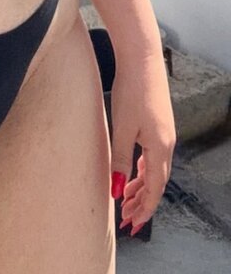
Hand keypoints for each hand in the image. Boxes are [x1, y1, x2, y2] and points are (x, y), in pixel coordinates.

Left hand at [109, 48, 176, 234]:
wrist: (142, 59)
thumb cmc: (132, 90)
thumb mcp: (122, 128)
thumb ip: (119, 160)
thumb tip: (117, 190)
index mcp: (160, 148)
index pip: (154, 189)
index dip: (144, 209)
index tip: (133, 225)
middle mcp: (166, 143)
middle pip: (156, 182)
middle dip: (142, 202)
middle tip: (127, 219)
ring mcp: (164, 133)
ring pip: (154, 169)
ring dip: (141, 186)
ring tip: (126, 200)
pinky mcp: (158, 123)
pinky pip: (152, 155)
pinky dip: (143, 169)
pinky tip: (132, 172)